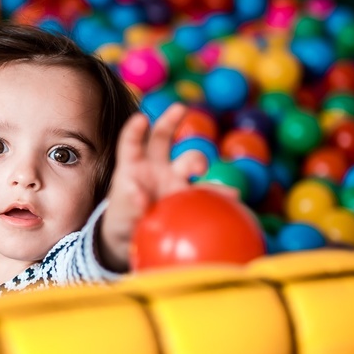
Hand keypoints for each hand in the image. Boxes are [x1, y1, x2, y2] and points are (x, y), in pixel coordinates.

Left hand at [98, 104, 209, 270]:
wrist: (137, 241)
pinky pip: (206, 192)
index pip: (131, 143)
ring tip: (200, 168)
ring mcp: (174, 180)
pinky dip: (219, 193)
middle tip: (179, 111)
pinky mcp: (189, 197)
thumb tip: (139, 194)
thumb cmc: (124, 222)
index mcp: (133, 168)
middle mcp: (155, 167)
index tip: (141, 118)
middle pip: (161, 137)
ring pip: (188, 160)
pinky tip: (232, 196)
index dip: (135, 129)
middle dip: (169, 122)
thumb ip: (132, 205)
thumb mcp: (122, 217)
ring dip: (195, 160)